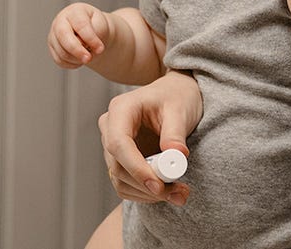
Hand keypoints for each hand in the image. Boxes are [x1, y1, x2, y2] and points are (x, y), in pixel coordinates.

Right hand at [47, 2, 111, 67]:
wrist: (93, 32)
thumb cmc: (97, 26)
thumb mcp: (101, 26)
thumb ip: (94, 33)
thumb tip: (82, 45)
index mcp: (75, 11)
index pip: (80, 25)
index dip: (90, 38)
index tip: (100, 49)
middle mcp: (60, 21)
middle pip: (63, 36)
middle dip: (77, 50)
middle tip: (88, 59)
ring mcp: (54, 34)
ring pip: (61, 52)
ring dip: (77, 59)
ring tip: (88, 56)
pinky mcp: (52, 47)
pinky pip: (60, 60)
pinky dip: (72, 64)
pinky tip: (80, 59)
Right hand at [98, 70, 202, 205]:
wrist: (175, 95)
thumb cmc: (176, 96)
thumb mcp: (179, 109)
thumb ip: (175, 133)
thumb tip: (176, 156)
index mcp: (121, 109)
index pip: (119, 144)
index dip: (136, 168)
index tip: (158, 185)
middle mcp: (110, 128)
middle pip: (118, 166)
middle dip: (147, 185)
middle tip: (178, 193)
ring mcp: (113, 146)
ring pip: (120, 180)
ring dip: (148, 194)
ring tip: (179, 193)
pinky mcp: (121, 160)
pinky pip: (126, 184)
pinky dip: (145, 194)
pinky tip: (168, 191)